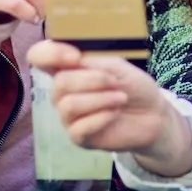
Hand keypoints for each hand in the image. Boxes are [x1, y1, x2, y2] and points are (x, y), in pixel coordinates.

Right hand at [28, 41, 191, 176]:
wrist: (151, 114)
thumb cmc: (132, 86)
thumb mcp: (115, 65)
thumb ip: (92, 61)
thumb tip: (73, 61)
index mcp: (68, 67)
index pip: (40, 55)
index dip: (50, 54)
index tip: (75, 57)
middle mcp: (63, 91)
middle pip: (60, 83)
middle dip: (93, 80)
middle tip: (116, 83)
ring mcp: (68, 115)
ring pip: (68, 105)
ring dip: (101, 100)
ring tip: (120, 99)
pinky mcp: (78, 137)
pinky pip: (79, 128)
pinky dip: (102, 118)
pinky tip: (114, 114)